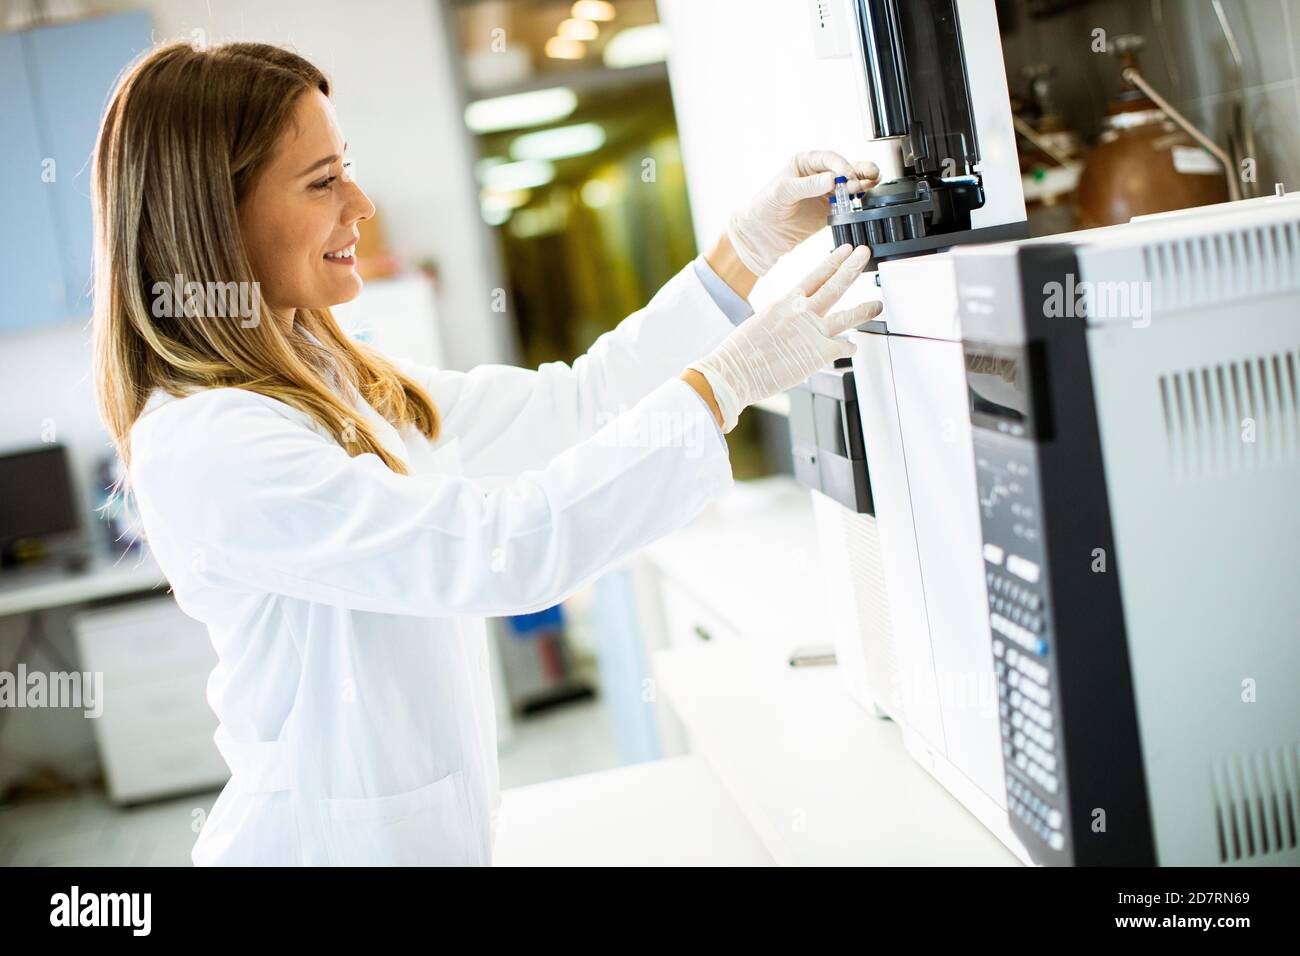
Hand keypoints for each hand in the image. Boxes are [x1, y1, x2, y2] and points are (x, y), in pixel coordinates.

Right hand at [687, 244, 879, 431]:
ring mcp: (813, 332)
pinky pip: (844, 348)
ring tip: (877, 305)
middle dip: (852, 267)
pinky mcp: (819, 354)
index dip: (833, 261)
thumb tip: (788, 326)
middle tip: (864, 254)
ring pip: (848, 315)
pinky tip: (853, 348)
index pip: (815, 275)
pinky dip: (850, 348)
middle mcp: (802, 312)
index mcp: (785, 302)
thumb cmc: (740, 353)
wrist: (735, 371)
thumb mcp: (760, 324)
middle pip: (835, 285)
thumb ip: (780, 320)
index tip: (845, 250)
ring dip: (865, 309)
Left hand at [727, 151, 879, 276]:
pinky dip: (860, 198)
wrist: (762, 234)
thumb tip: (831, 179)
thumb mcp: (783, 192)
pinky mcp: (831, 209)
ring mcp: (826, 191)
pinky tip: (867, 197)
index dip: (840, 165)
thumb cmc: (765, 207)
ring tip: (871, 184)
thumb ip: (807, 185)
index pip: (828, 159)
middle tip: (864, 179)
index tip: (846, 175)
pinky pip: (849, 202)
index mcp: (805, 162)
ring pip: (851, 182)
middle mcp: (818, 174)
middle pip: (844, 168)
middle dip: (857, 171)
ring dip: (863, 182)